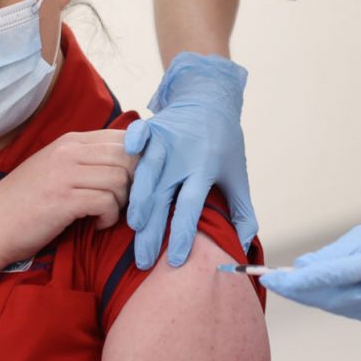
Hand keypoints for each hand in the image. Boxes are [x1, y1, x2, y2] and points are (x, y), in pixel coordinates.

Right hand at [0, 130, 137, 264]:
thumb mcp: (55, 168)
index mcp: (70, 141)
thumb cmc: (25, 202)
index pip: (123, 137)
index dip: (139, 159)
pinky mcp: (63, 200)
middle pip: (128, 156)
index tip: (134, 181)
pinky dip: (109, 217)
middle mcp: (68, 151)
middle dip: (135, 182)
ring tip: (105, 214)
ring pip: (121, 179)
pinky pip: (107, 202)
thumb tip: (129, 161)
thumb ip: (86, 159)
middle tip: (122, 201)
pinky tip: (97, 224)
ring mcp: (65, 174)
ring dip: (122, 202)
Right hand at [125, 53, 257, 269]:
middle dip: (152, 231)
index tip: (177, 260)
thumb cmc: (224, 143)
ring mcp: (165, 140)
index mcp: (205, 169)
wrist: (211, 99)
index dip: (183, 233)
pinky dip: (129, 148)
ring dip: (137, 201)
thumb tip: (241, 246)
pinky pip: (136, 138)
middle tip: (143, 261)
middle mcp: (183, 156)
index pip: (191, 207)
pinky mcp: (151, 127)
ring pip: (145, 174)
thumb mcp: (237, 176)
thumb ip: (242, 212)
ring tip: (131, 228)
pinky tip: (118, 167)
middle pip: (163, 197)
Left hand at [259, 208, 360, 322]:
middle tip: (271, 281)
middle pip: (327, 297)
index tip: (271, 279)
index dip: (296, 281)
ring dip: (308, 294)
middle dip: (295, 290)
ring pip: (333, 306)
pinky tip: (316, 288)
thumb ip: (330, 254)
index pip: (329, 277)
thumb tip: (300, 268)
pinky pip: (344, 309)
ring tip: (288, 281)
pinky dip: (327, 298)